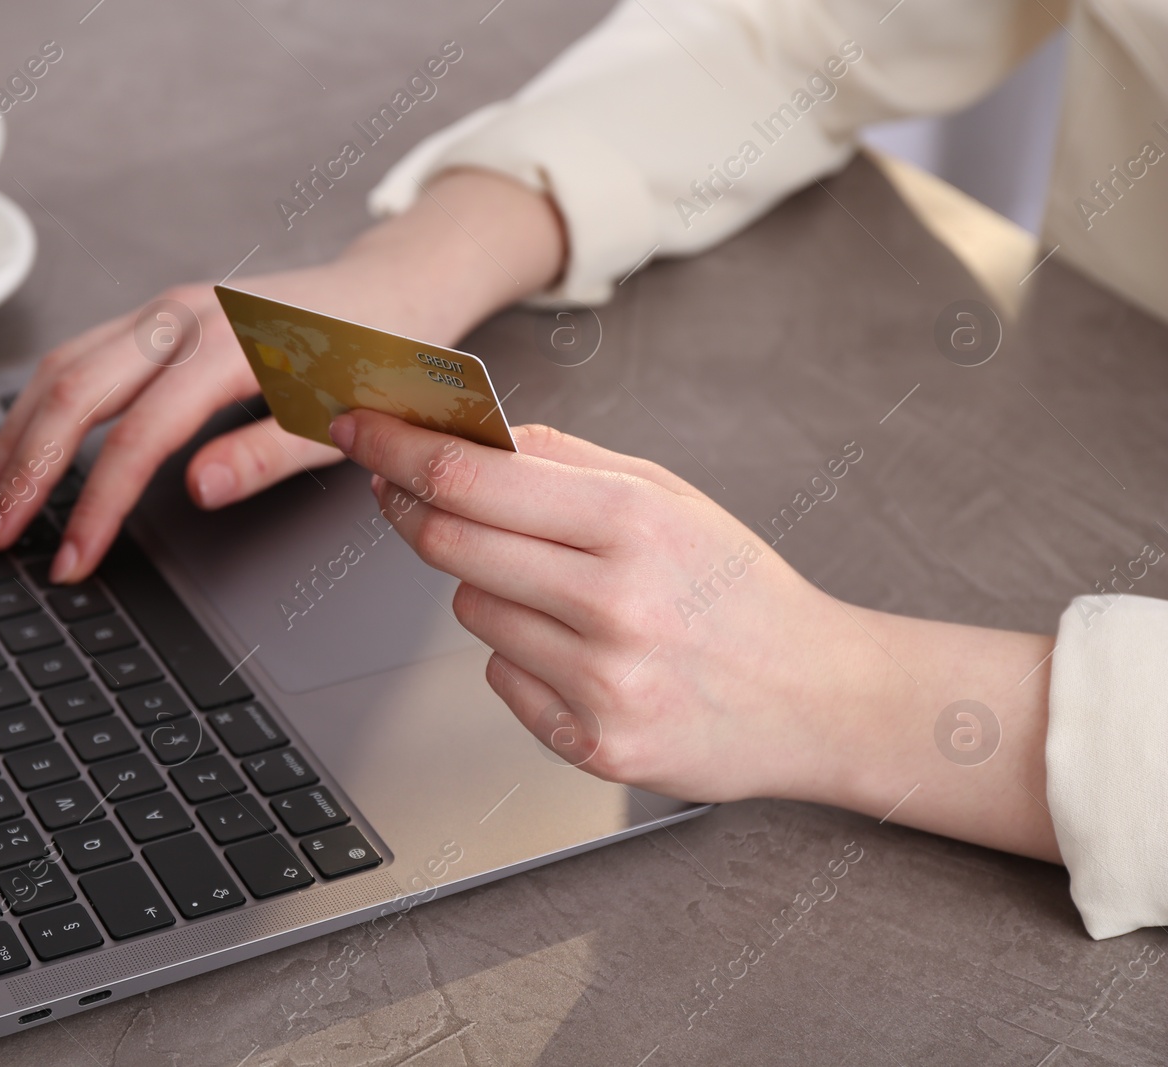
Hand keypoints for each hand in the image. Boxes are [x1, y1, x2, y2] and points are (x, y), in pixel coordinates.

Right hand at [0, 267, 371, 578]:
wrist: (391, 293)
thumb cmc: (373, 361)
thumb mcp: (341, 421)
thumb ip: (268, 453)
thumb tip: (199, 490)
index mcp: (231, 344)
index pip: (139, 436)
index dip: (98, 506)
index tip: (71, 559)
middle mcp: (185, 315)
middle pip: (76, 392)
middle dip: (26, 469)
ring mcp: (167, 309)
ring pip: (64, 367)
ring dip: (16, 433)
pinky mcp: (160, 316)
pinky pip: (81, 354)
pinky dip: (40, 402)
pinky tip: (20, 441)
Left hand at [330, 409, 858, 803]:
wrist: (819, 698)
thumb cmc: (741, 590)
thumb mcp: (673, 497)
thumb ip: (571, 461)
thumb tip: (478, 432)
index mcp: (634, 522)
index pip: (475, 477)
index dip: (397, 449)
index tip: (357, 429)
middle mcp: (614, 602)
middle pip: (449, 544)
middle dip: (409, 507)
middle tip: (397, 487)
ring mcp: (601, 682)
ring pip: (471, 611)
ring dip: (486, 587)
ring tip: (558, 591)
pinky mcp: (594, 744)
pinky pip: (501, 678)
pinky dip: (520, 656)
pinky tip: (581, 653)